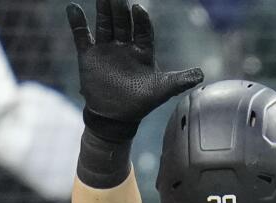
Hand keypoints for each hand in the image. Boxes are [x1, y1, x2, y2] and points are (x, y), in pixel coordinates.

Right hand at [67, 0, 202, 141]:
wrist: (115, 117)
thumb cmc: (140, 102)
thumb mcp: (162, 90)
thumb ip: (180, 80)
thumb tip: (202, 75)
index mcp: (143, 50)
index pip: (143, 29)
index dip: (141, 19)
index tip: (138, 9)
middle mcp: (125, 45)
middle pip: (123, 22)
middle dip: (120, 8)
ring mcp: (106, 48)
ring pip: (105, 24)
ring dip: (103, 10)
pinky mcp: (89, 55)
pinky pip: (82, 36)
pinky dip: (77, 23)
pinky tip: (73, 8)